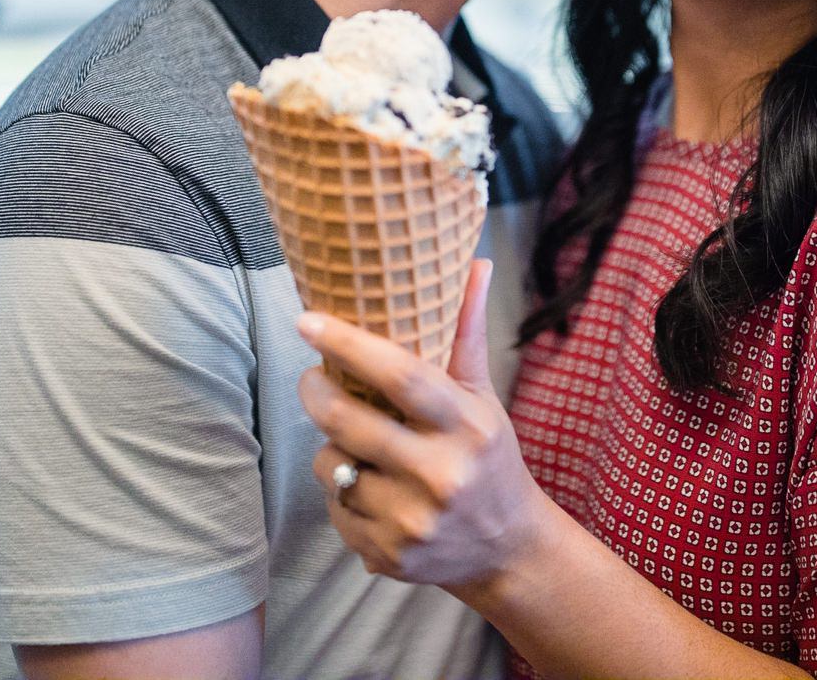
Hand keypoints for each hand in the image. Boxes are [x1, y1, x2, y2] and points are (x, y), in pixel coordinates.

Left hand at [295, 260, 552, 592]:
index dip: (348, 345)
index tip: (308, 321)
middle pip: (349, 423)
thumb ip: (466, 334)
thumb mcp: (483, 397)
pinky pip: (334, 507)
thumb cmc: (489, 458)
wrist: (508, 546)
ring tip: (356, 443)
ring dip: (331, 447)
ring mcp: (412, 520)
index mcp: (465, 426)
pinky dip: (340, 491)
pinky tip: (369, 488)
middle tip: (311, 378)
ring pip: (332, 466)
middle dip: (315, 393)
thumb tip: (475, 262)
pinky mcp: (388, 554)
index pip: (400, 377)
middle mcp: (441, 475)